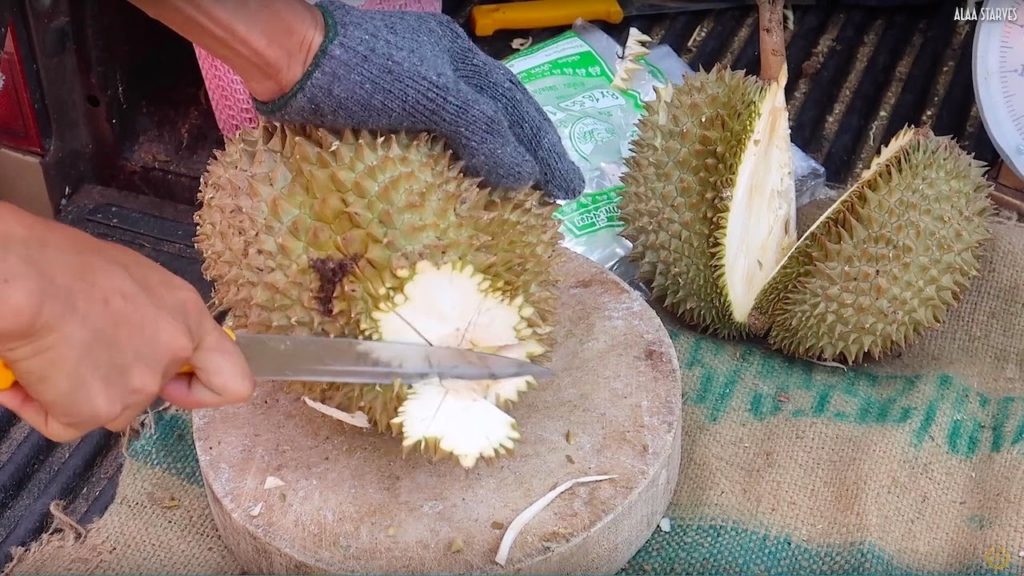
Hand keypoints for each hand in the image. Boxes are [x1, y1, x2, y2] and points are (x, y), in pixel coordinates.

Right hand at [0, 203, 254, 441]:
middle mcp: (170, 356)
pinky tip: (23, 374)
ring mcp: (135, 388)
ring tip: (45, 352)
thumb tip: (126, 334)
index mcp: (186, 318)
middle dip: (113, 379)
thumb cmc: (61, 262)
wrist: (23, 278)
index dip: (204, 390)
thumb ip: (147, 315)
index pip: (231, 379)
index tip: (178, 386)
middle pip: (150, 393)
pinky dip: (40, 405)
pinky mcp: (93, 411)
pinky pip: (64, 422)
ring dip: (75, 391)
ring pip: (108, 409)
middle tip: (76, 349)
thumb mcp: (128, 277)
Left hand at [253, 0, 584, 199]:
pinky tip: (458, 189)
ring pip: (467, 130)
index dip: (545, 147)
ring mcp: (410, 92)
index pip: (516, 107)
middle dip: (530, 156)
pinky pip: (433, 142)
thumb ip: (482, 131)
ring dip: (496, 163)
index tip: (569, 188)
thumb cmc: (359, 73)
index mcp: (458, 59)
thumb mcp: (431, 96)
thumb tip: (524, 176)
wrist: (286, 61)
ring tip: (519, 197)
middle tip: (558, 194)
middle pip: (499, 116)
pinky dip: (455, 167)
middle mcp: (440, 73)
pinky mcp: (381, 114)